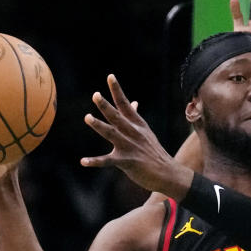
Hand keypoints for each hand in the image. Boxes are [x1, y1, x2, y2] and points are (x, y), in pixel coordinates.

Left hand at [82, 74, 193, 196]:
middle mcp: (133, 133)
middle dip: (106, 106)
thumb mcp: (146, 132)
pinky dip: (95, 161)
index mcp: (137, 125)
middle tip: (95, 95)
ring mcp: (130, 147)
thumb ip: (135, 117)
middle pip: (117, 117)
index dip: (117, 90)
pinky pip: (108, 161)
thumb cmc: (154, 152)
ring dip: (99, 125)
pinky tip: (83, 161)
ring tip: (87, 117)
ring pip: (112, 134)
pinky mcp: (127, 162)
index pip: (124, 104)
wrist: (168, 173)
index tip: (110, 77)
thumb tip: (133, 102)